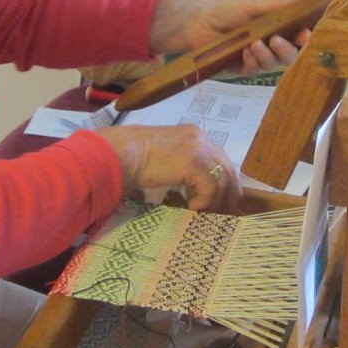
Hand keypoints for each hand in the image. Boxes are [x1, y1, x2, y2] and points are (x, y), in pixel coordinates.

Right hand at [95, 123, 240, 211]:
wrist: (119, 153)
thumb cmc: (132, 158)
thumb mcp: (165, 158)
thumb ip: (184, 166)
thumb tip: (194, 188)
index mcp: (194, 135)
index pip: (220, 159)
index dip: (223, 181)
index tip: (223, 199)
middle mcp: (201, 138)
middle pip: (227, 168)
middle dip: (228, 193)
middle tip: (226, 212)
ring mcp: (198, 149)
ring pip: (221, 180)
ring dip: (214, 201)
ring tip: (202, 212)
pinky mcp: (193, 163)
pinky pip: (210, 188)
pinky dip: (204, 201)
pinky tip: (191, 207)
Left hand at [149, 0, 310, 74]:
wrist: (193, 21)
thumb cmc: (220, 10)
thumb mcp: (249, 6)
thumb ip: (273, 6)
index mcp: (271, 26)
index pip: (295, 35)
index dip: (303, 37)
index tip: (306, 34)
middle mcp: (266, 43)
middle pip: (288, 54)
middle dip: (287, 49)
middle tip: (277, 40)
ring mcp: (254, 57)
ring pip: (272, 64)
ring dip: (268, 55)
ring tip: (255, 44)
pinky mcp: (240, 69)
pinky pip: (255, 71)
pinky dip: (254, 62)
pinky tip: (247, 53)